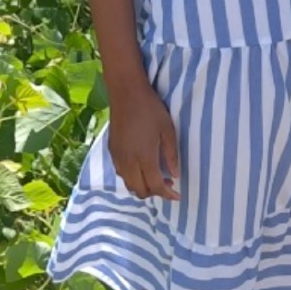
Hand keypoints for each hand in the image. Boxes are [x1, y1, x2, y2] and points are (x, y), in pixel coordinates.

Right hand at [107, 75, 180, 200]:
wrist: (126, 93)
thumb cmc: (151, 109)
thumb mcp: (168, 130)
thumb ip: (171, 155)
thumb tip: (175, 175)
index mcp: (144, 157)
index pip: (155, 186)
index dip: (167, 195)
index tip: (178, 195)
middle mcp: (128, 161)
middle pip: (139, 191)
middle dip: (155, 193)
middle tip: (168, 185)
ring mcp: (118, 157)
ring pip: (128, 184)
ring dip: (142, 186)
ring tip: (156, 177)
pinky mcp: (112, 151)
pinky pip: (121, 174)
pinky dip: (133, 178)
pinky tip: (142, 167)